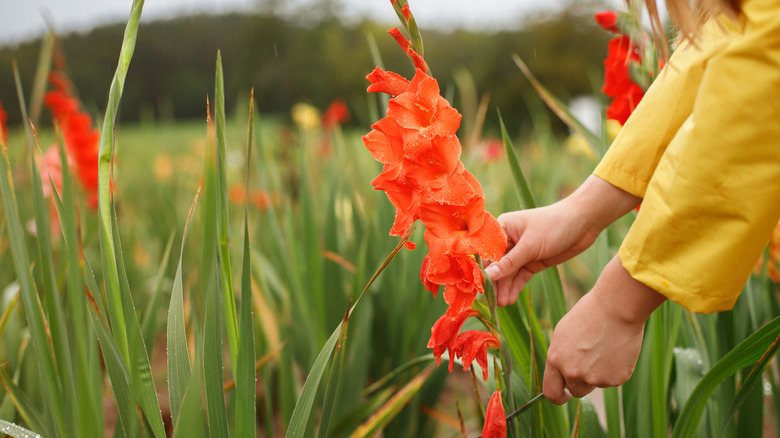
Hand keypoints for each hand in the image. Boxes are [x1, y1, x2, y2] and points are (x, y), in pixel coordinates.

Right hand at [485, 175, 640, 305]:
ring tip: (502, 304)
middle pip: (496, 265)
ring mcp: (520, 252)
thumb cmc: (554, 225)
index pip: (486, 251)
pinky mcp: (532, 261)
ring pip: (508, 273)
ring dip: (504, 288)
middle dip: (494, 282)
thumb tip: (488, 276)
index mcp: (502, 228)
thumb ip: (509, 263)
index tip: (478, 287)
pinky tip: (510, 299)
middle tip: (490, 301)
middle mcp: (508, 240)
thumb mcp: (530, 245)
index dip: (481, 269)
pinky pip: (520, 277)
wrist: (584, 223)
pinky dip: (515, 287)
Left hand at [542, 256, 666, 403]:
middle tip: (591, 361)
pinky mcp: (616, 379)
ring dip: (599, 373)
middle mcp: (573, 373)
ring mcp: (595, 378)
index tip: (565, 393)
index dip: (558, 396)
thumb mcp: (563, 334)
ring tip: (604, 348)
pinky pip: (613, 379)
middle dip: (581, 382)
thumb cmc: (588, 315)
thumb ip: (561, 357)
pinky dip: (615, 369)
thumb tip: (562, 373)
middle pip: (576, 391)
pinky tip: (616, 349)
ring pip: (596, 384)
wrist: (615, 308)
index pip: (551, 392)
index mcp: (555, 360)